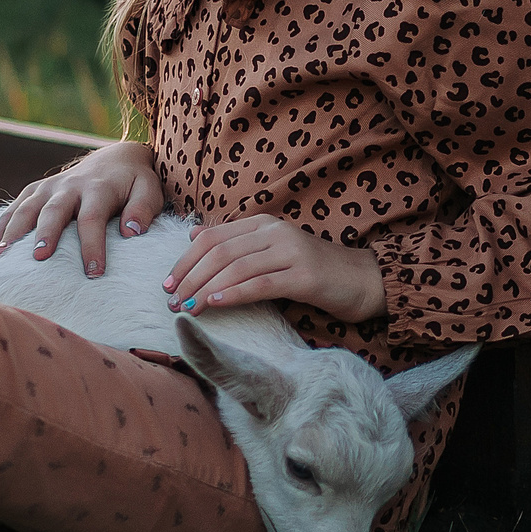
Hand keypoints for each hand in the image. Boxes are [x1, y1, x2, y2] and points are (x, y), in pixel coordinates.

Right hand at [0, 142, 164, 276]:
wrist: (116, 158)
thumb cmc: (135, 183)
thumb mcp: (149, 190)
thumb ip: (144, 208)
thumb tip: (131, 232)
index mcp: (99, 188)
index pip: (92, 218)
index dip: (92, 246)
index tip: (93, 273)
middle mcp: (71, 185)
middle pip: (54, 210)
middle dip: (46, 233)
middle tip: (38, 257)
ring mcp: (51, 186)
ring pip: (29, 206)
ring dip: (14, 229)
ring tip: (1, 254)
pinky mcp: (38, 189)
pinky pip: (17, 204)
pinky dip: (4, 223)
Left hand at [162, 214, 385, 323]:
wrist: (363, 280)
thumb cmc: (313, 270)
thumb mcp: (271, 251)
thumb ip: (236, 243)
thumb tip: (193, 235)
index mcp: (264, 223)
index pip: (212, 237)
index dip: (185, 260)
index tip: (167, 283)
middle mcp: (275, 232)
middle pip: (219, 251)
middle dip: (190, 277)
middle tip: (171, 301)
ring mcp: (291, 252)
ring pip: (236, 267)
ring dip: (205, 289)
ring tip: (187, 308)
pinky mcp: (305, 276)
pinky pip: (261, 284)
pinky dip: (234, 293)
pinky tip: (215, 304)